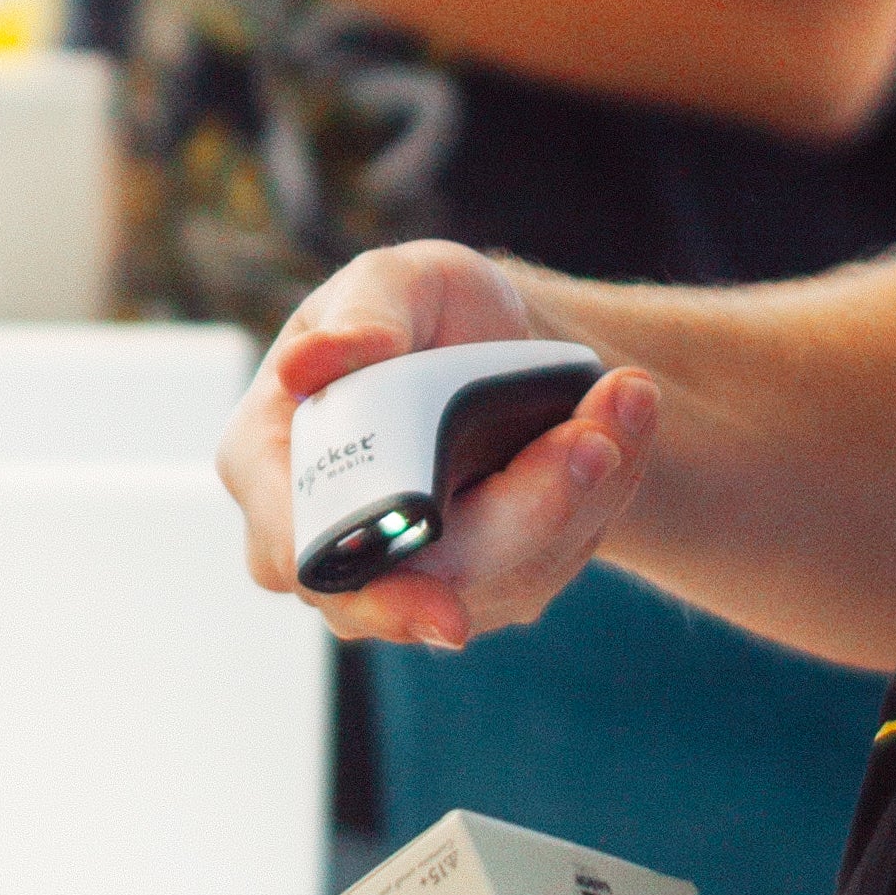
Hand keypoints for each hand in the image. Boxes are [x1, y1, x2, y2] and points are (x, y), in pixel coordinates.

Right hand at [218, 241, 657, 653]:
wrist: (489, 346)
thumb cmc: (421, 310)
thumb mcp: (395, 279)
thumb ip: (361, 314)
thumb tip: (311, 366)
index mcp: (268, 463)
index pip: (299, 554)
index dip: (369, 589)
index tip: (445, 615)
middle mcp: (323, 541)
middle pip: (420, 583)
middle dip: (525, 515)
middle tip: (597, 444)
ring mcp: (399, 578)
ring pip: (502, 581)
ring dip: (582, 495)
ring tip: (627, 400)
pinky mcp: (476, 591)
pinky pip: (547, 569)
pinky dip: (598, 499)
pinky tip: (616, 429)